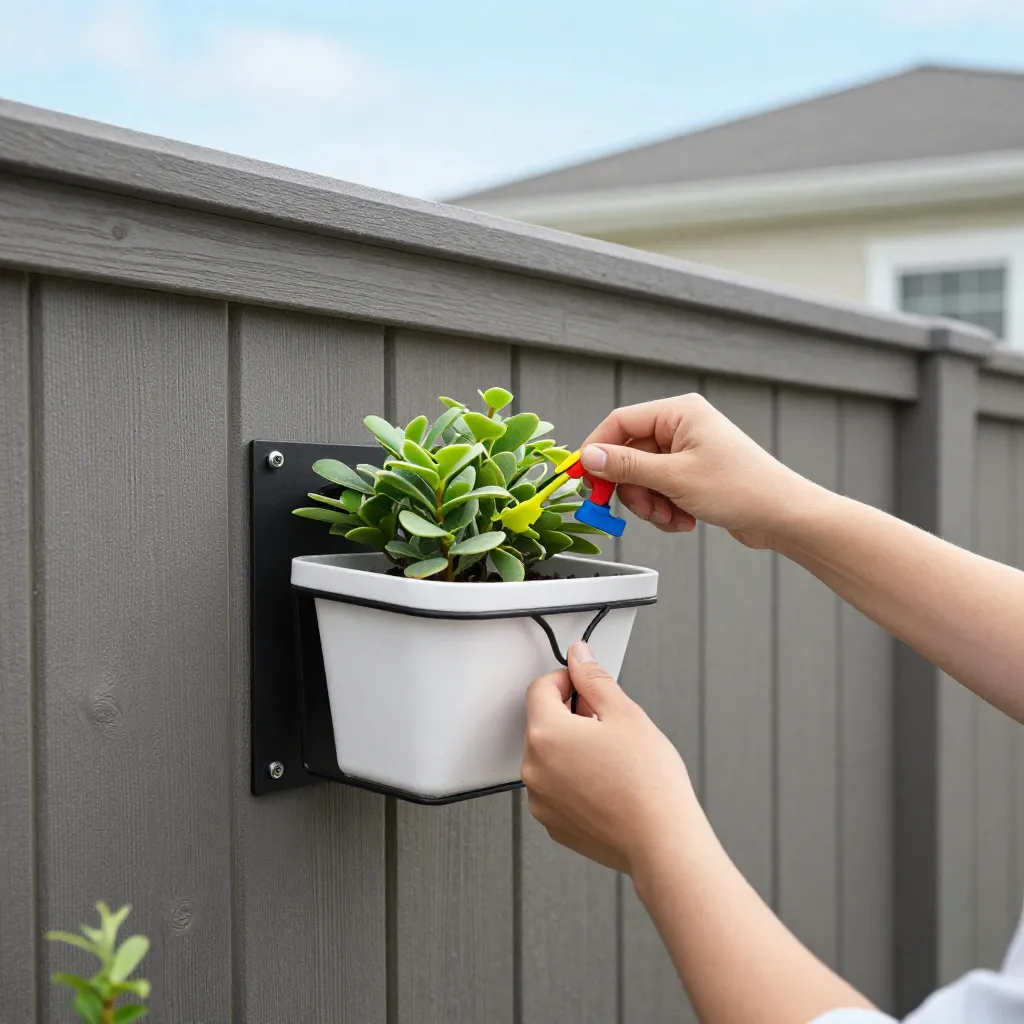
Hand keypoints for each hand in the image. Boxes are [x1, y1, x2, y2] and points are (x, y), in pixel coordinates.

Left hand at [521, 641, 699, 874]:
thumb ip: (594, 679)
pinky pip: (556, 788)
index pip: (540, 688)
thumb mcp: (625, 713)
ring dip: (571, 748)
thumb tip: (578, 656)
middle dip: (571, 715)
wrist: (663, 842)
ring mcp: (541, 800)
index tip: (587, 686)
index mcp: (546, 735)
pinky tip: (606, 784)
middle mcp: (534, 769)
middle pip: (542, 723)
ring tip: (611, 758)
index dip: (567, 680)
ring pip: (549, 757)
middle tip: (608, 724)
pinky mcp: (553, 824)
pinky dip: (573, 780)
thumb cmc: (649, 782)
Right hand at [580, 392, 806, 548]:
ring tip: (672, 517)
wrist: (783, 515)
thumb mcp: (674, 477)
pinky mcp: (693, 474)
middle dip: (633, 489)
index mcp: (679, 413)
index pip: (620, 422)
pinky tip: (684, 520)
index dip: (598, 450)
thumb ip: (627, 466)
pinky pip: (660, 490)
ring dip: (651, 504)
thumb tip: (590, 457)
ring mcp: (688, 451)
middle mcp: (682, 427)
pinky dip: (666, 509)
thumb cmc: (742, 488)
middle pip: (629, 455)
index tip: (585, 479)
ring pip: (643, 478)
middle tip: (642, 511)